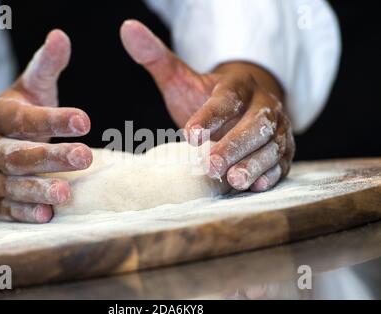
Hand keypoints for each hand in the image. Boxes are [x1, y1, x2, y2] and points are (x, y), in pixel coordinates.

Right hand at [0, 30, 91, 222]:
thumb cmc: (18, 118)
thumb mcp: (30, 90)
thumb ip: (46, 67)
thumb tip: (61, 36)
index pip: (24, 119)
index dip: (53, 119)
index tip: (85, 119)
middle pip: (19, 155)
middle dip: (51, 157)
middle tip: (85, 156)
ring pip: (13, 184)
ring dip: (39, 189)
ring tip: (67, 192)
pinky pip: (9, 209)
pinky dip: (27, 213)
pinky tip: (48, 215)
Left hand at [120, 20, 294, 190]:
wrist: (246, 103)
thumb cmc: (208, 96)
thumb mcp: (184, 78)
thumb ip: (158, 59)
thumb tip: (127, 29)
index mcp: (239, 84)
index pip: (227, 99)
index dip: (210, 116)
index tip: (190, 135)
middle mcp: (264, 105)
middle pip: (256, 124)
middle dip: (234, 145)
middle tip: (210, 166)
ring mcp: (278, 128)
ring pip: (272, 145)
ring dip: (254, 164)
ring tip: (234, 181)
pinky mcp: (283, 149)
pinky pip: (282, 162)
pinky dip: (271, 174)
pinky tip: (256, 186)